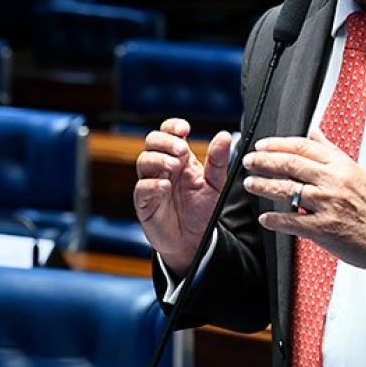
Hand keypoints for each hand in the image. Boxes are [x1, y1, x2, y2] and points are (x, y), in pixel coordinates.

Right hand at [134, 120, 232, 276]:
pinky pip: (141, 189)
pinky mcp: (145, 204)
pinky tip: (165, 186)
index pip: (169, 132)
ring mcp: (152, 184)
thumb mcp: (215, 183)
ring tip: (174, 166)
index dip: (172, 126)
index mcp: (180, 159)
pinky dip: (151, 184)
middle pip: (151, 141)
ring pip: (143, 161)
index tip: (185, 129)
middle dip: (165, 141)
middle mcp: (163, 168)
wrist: (195, 240)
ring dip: (158, 159)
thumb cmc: (202, 209)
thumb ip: (218, 160)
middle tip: (181, 150)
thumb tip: (224, 135)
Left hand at [242, 128, 365, 273]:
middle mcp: (333, 180)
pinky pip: (293, 221)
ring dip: (264, 186)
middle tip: (248, 162)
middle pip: (290, 164)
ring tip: (249, 185)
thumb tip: (315, 132)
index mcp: (340, 164)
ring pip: (287, 190)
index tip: (261, 146)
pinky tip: (265, 218)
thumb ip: (331, 150)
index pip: (302, 146)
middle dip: (264, 161)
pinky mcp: (325, 228)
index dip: (278, 144)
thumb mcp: (355, 170)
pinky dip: (275, 220)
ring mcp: (328, 204)